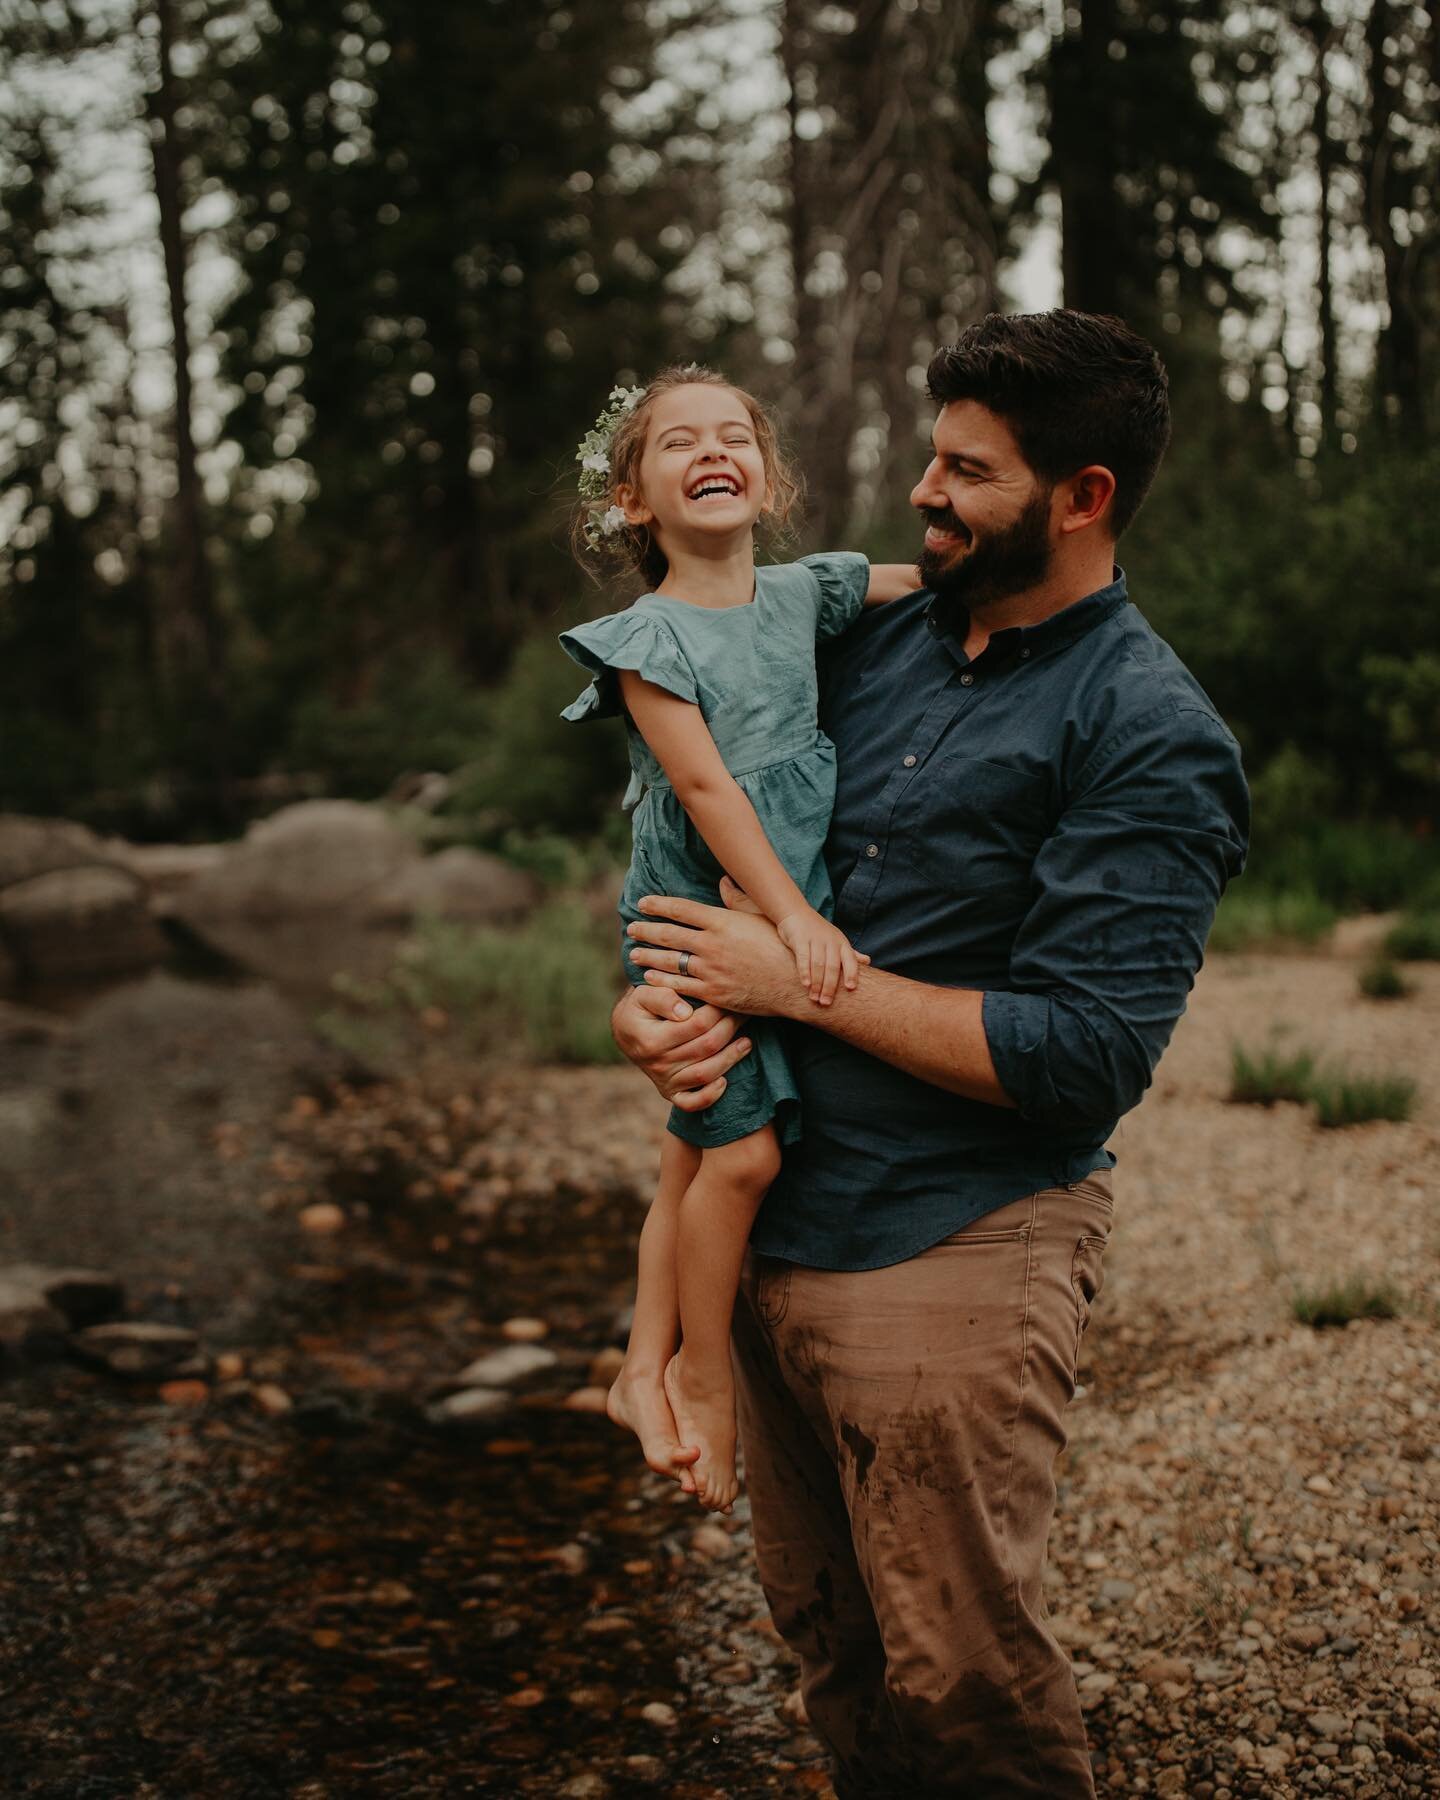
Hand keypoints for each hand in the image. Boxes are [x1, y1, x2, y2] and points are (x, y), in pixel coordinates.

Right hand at [610, 984, 751, 1110]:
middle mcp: (657, 1064)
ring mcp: (664, 1081)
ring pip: (705, 1073)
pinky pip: (692, 1103)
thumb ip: (662, 997)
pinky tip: (725, 1081)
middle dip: (730, 1028)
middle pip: (706, 1047)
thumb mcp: (642, 994)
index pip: (696, 1024)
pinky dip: (710, 1096)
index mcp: (651, 1039)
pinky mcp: (671, 1093)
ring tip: (746, 1041)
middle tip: (743, 1013)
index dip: (717, 1011)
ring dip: (731, 1058)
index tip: (728, 999)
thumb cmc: (639, 1008)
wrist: (626, 1031)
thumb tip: (684, 1012)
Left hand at [627, 894, 824, 1016]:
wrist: (796, 985)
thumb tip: (723, 881)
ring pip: (669, 961)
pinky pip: (680, 986)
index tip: (642, 903)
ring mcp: (711, 971)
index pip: (681, 909)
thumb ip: (738, 900)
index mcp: (723, 922)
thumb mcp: (762, 917)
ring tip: (634, 953)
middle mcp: (712, 945)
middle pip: (669, 935)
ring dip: (648, 957)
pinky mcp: (713, 994)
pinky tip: (649, 978)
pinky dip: (661, 981)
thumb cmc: (783, 947)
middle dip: (646, 931)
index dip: (658, 905)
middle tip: (631, 929)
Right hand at [776, 907, 865, 1005]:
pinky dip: (805, 972)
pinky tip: (805, 984)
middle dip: (830, 987)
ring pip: (818, 964)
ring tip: (815, 998)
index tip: (851, 988)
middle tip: (826, 1003)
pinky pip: (804, 957)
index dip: (852, 974)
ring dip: (817, 983)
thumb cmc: (818, 930)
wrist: (795, 912)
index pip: (850, 960)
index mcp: (842, 943)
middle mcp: (831, 941)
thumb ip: (850, 953)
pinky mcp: (800, 939)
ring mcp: (815, 939)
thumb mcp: (836, 940)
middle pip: (833, 967)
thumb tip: (868, 961)